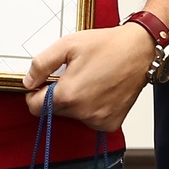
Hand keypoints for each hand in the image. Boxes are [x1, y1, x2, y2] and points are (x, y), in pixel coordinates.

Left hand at [24, 22, 154, 130]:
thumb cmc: (107, 45)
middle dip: (58, 95)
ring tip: (90, 81)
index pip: (34, 107)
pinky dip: (91, 108)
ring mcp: (98, 120)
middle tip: (73, 75)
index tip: (43, 84)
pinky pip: (91, 120)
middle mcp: (82, 112)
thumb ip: (42, 64)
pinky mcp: (110, 123)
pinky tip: (101, 91)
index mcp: (68, 94)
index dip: (35, 94)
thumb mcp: (67, 45)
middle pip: (54, 111)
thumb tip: (28, 81)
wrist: (139, 50)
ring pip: (73, 116)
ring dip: (75, 102)